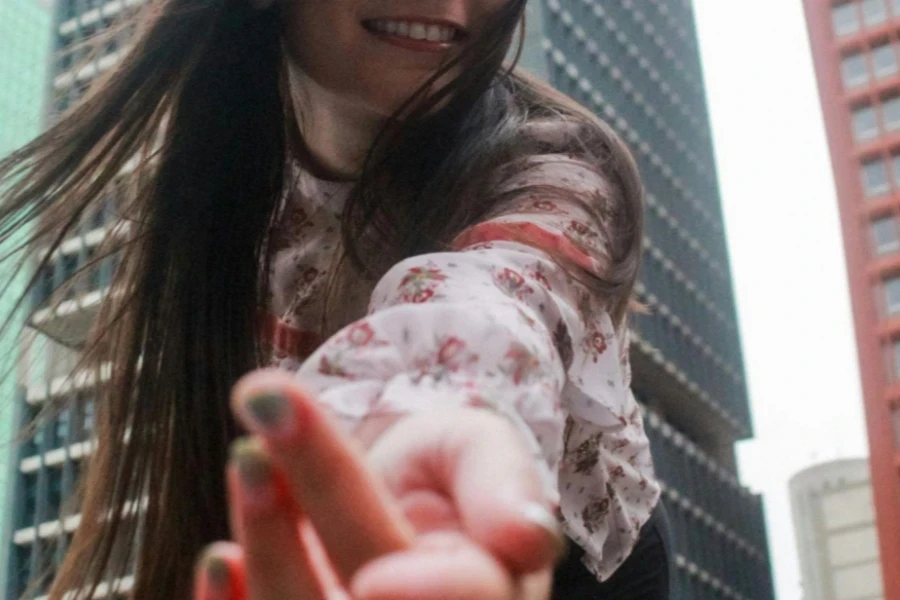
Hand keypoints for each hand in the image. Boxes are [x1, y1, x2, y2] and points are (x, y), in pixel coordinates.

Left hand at [193, 369, 562, 599]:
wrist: (390, 484)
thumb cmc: (440, 466)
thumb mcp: (479, 446)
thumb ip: (503, 483)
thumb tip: (526, 535)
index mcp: (490, 587)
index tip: (374, 580)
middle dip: (304, 543)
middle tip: (260, 446)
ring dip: (266, 547)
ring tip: (247, 459)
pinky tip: (219, 561)